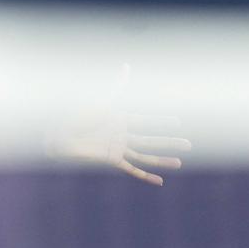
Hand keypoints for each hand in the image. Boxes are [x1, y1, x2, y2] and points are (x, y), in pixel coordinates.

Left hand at [45, 64, 189, 185]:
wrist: (59, 134)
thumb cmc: (75, 115)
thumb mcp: (101, 100)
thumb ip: (117, 86)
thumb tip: (127, 65)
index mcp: (119, 118)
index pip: (146, 120)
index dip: (162, 122)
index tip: (179, 122)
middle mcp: (120, 134)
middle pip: (149, 139)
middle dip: (169, 142)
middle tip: (189, 144)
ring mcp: (116, 148)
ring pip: (144, 155)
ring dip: (161, 160)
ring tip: (180, 163)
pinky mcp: (110, 160)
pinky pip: (131, 169)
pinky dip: (145, 175)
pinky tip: (159, 181)